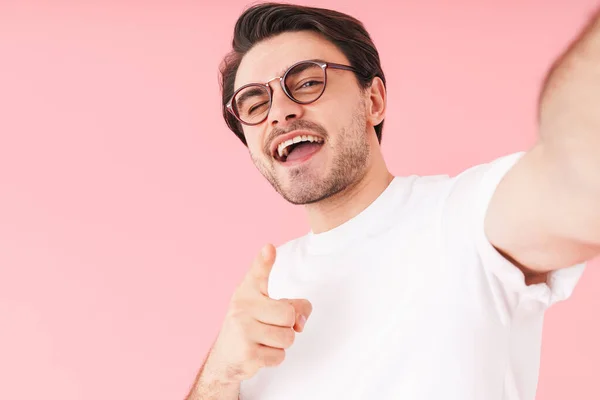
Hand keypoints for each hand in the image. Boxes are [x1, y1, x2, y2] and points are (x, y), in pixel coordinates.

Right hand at [204, 243, 312, 382]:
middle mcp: (242, 307)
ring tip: (264, 341)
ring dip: (281, 344)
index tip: (269, 248)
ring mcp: (242, 330)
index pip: (257, 273)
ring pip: (287, 337)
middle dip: (288, 326)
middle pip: (288, 315)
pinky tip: (258, 353)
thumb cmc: (253, 327)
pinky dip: (274, 358)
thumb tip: (300, 322)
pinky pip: (279, 356)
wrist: (225, 358)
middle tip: (271, 328)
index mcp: (248, 292)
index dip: (264, 261)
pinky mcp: (246, 353)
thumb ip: (294, 307)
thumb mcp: (270, 310)